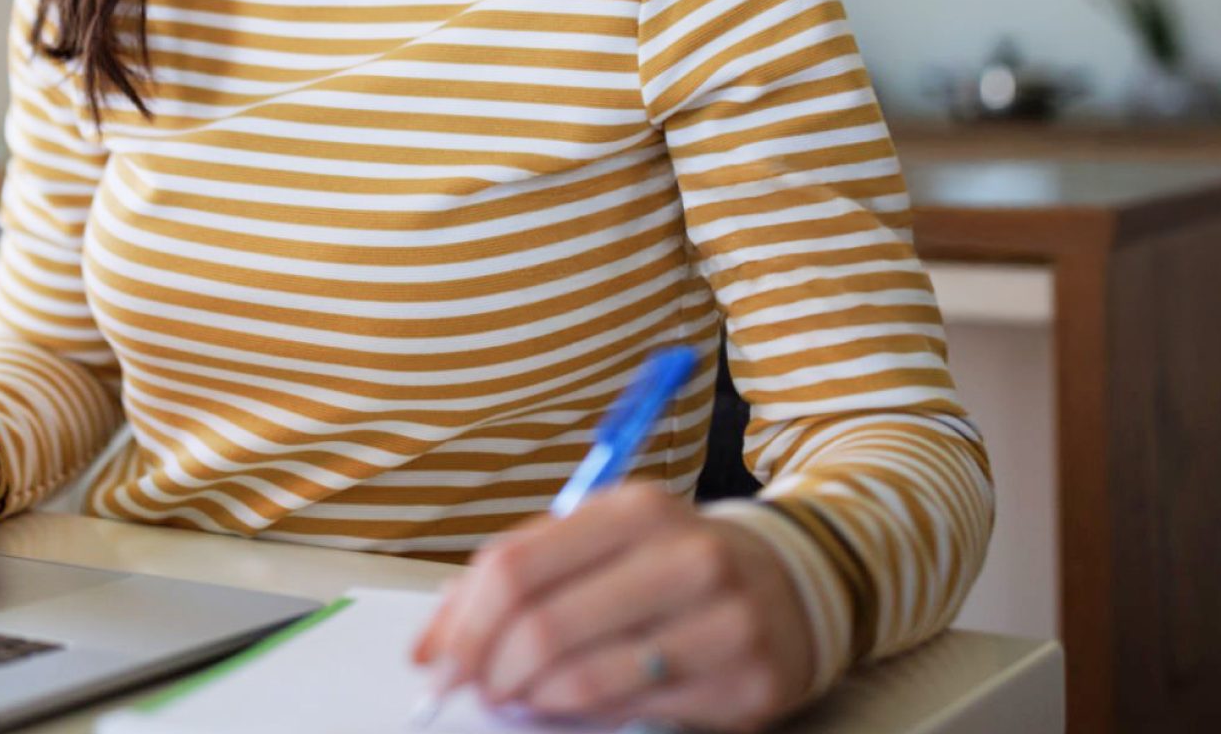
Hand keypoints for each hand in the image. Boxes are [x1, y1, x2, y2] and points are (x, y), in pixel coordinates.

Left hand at [408, 484, 813, 733]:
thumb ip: (517, 575)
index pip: (515, 566)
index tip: (436, 660)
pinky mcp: (744, 681)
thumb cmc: (667, 564)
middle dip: (488, 669)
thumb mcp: (601, 541)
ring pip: (583, 678)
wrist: (789, 586)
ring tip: (518, 696)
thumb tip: (431, 644)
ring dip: (530, 698)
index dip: (462, 623)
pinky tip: (569, 706)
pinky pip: (632, 710)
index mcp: (635, 508)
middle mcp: (684, 556)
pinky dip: (581, 716)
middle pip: (542, 626)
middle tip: (473, 688)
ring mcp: (722, 621)